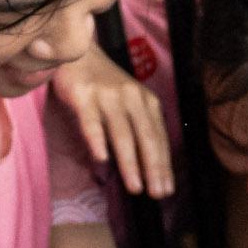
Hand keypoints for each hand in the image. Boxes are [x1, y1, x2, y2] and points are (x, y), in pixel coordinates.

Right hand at [54, 48, 174, 199]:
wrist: (80, 54)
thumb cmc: (106, 85)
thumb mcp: (130, 104)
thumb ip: (138, 129)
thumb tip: (148, 167)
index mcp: (147, 102)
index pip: (159, 138)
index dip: (164, 165)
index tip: (167, 189)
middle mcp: (132, 98)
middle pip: (145, 137)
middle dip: (153, 168)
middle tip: (157, 193)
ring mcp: (107, 96)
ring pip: (122, 133)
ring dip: (130, 162)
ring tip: (135, 186)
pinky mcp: (84, 95)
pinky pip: (91, 121)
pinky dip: (97, 140)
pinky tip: (102, 159)